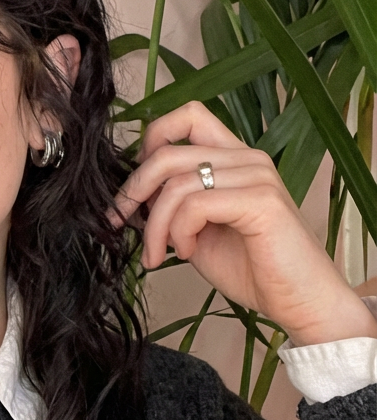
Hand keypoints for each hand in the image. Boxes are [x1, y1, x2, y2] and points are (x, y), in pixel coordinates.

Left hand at [115, 102, 376, 347]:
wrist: (300, 303)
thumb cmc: (253, 268)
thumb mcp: (197, 230)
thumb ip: (173, 203)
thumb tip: (134, 191)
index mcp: (234, 157)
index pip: (186, 116)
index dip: (149, 144)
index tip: (133, 188)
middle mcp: (248, 158)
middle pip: (169, 150)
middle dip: (134, 189)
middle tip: (120, 221)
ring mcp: (257, 176)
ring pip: (177, 183)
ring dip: (155, 224)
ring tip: (158, 253)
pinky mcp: (261, 201)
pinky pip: (195, 205)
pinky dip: (178, 232)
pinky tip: (186, 252)